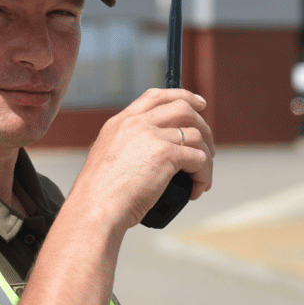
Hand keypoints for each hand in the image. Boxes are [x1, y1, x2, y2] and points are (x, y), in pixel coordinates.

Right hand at [71, 88, 213, 231]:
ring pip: (196, 135)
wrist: (95, 207)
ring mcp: (152, 136)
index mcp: (120, 122)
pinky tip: (197, 189)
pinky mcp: (166, 155)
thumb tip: (153, 156)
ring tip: (202, 176)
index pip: (155, 96)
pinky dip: (204, 175)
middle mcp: (136, 124)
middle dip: (203, 125)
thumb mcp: (108, 158)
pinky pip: (199, 159)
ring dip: (207, 156)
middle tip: (208, 147)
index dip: (182, 96)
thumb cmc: (99, 195)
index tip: (198, 104)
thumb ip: (127, 148)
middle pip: (182, 108)